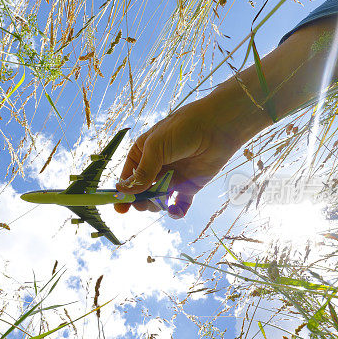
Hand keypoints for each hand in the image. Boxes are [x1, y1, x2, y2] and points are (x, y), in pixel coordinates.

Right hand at [114, 94, 268, 217]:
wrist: (218, 126)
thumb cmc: (184, 129)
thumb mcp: (156, 147)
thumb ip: (142, 172)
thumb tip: (123, 192)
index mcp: (142, 154)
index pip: (127, 177)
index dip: (122, 193)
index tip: (119, 208)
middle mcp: (155, 167)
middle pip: (140, 192)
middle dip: (139, 201)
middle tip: (142, 205)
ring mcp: (172, 178)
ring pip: (157, 200)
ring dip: (156, 205)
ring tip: (160, 202)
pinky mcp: (189, 187)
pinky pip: (179, 205)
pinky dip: (176, 212)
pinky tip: (174, 211)